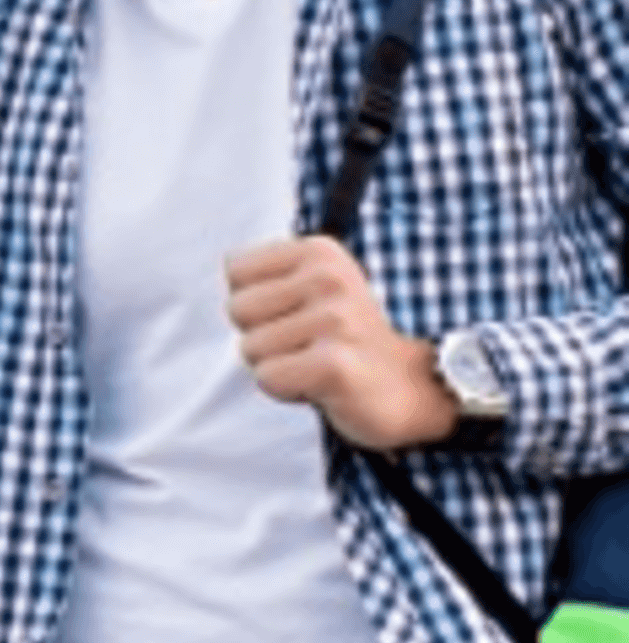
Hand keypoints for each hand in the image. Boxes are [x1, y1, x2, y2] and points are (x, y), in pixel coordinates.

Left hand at [223, 236, 455, 449]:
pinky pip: (268, 378)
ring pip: (250, 348)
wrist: (416, 388)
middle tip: (310, 344)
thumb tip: (226, 266)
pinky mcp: (334, 365)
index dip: (258, 302)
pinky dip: (288, 390)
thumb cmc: (345, 341)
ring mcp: (335, 320)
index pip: (236, 271)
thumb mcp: (311, 289)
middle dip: (263, 336)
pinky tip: (325, 385)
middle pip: (237, 309)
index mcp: (320, 252)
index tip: (299, 314)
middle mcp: (329, 279)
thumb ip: (268, 277)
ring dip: (279, 365)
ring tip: (320, 363)